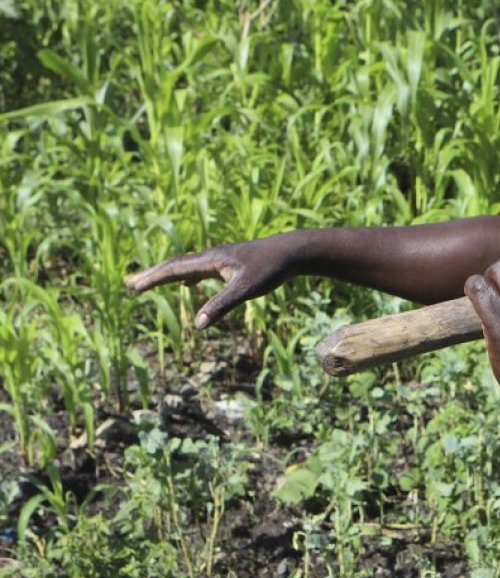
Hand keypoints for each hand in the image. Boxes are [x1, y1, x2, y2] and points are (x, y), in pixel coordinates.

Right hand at [125, 236, 297, 328]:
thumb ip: (222, 306)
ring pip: (187, 267)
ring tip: (149, 283)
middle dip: (152, 276)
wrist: (292, 251)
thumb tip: (198, 325)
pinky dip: (189, 276)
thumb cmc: (271, 269)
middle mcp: (211, 257)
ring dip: (167, 276)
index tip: (132, 287)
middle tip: (129, 285)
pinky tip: (189, 283)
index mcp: (210, 261)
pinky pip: (202, 270)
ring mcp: (220, 259)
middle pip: (175, 266)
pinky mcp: (231, 264)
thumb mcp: (246, 290)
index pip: (174, 269)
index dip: (152, 279)